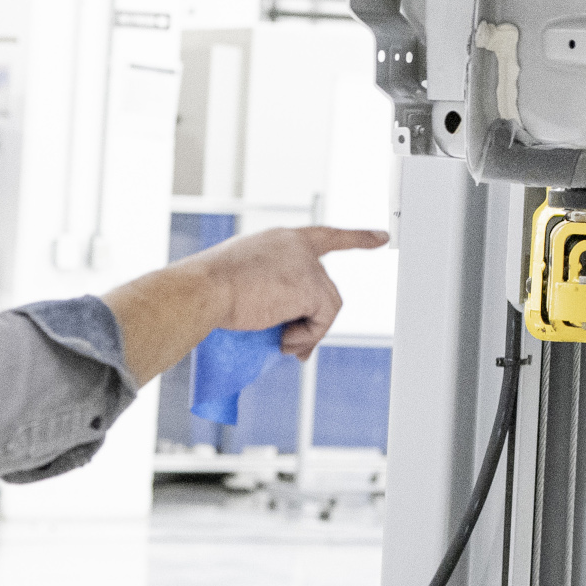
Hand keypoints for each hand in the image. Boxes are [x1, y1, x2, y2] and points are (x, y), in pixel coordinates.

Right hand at [190, 223, 390, 356]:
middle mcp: (297, 246)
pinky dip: (308, 336)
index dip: (355, 238)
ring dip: (306, 331)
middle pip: (323, 289)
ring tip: (279, 342)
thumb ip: (271, 296)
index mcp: (279, 241)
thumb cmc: (210, 290)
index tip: (381, 237)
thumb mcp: (243, 284)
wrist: (204, 290)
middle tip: (291, 348)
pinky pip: (325, 319)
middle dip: (313, 322)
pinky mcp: (312, 286)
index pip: (325, 236)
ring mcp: (307, 265)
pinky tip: (282, 340)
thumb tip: (287, 333)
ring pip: (327, 307)